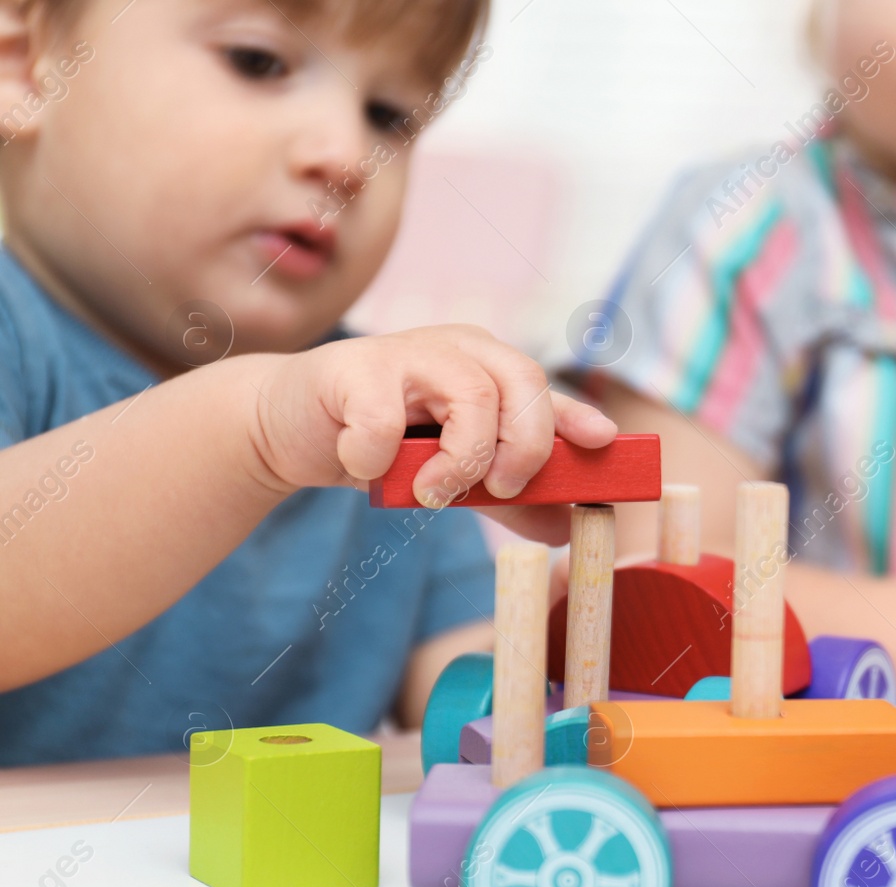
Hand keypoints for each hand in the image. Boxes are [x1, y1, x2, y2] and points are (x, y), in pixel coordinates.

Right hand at [247, 325, 615, 542]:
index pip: (544, 388)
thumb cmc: (385, 445)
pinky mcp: (352, 369)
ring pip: (469, 396)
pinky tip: (365, 464)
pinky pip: (384, 418)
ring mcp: (406, 353)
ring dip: (460, 460)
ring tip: (434, 494)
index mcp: (489, 367)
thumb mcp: (456, 471)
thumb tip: (567, 525)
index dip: (576, 415)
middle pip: (521, 383)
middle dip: (524, 446)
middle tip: (501, 489)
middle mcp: (457, 349)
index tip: (602, 443)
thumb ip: (510, 495)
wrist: (291, 428)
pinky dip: (379, 456)